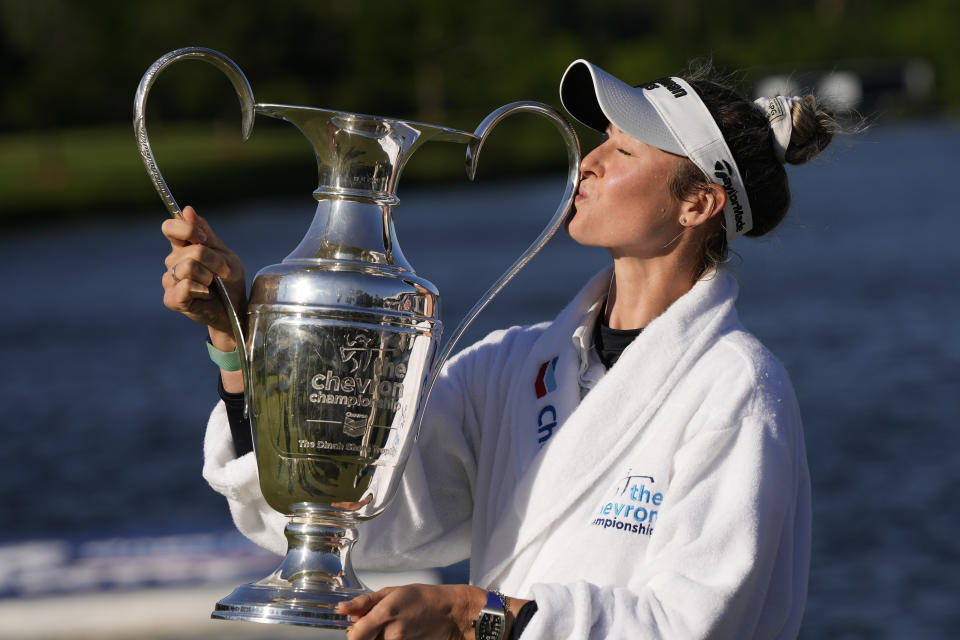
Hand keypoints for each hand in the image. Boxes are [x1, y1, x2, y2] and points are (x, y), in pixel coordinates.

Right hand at [161, 206, 245, 348]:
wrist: (234, 309)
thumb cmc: (229, 281)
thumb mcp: (224, 253)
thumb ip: (205, 233)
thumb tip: (187, 210)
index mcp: (183, 247)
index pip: (170, 227)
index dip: (186, 229)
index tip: (205, 239)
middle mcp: (172, 262)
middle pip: (190, 250)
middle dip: (213, 261)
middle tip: (220, 273)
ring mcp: (170, 281)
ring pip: (188, 267)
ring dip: (209, 276)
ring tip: (212, 285)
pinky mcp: (172, 299)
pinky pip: (185, 286)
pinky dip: (202, 289)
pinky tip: (206, 295)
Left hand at [338, 583, 486, 639]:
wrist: (451, 615)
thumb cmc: (424, 599)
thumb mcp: (393, 591)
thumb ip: (365, 602)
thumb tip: (342, 609)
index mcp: (385, 614)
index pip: (354, 635)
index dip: (354, 632)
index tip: (359, 626)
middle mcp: (392, 634)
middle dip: (365, 636)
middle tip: (376, 626)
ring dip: (377, 639)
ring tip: (390, 629)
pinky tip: (399, 635)